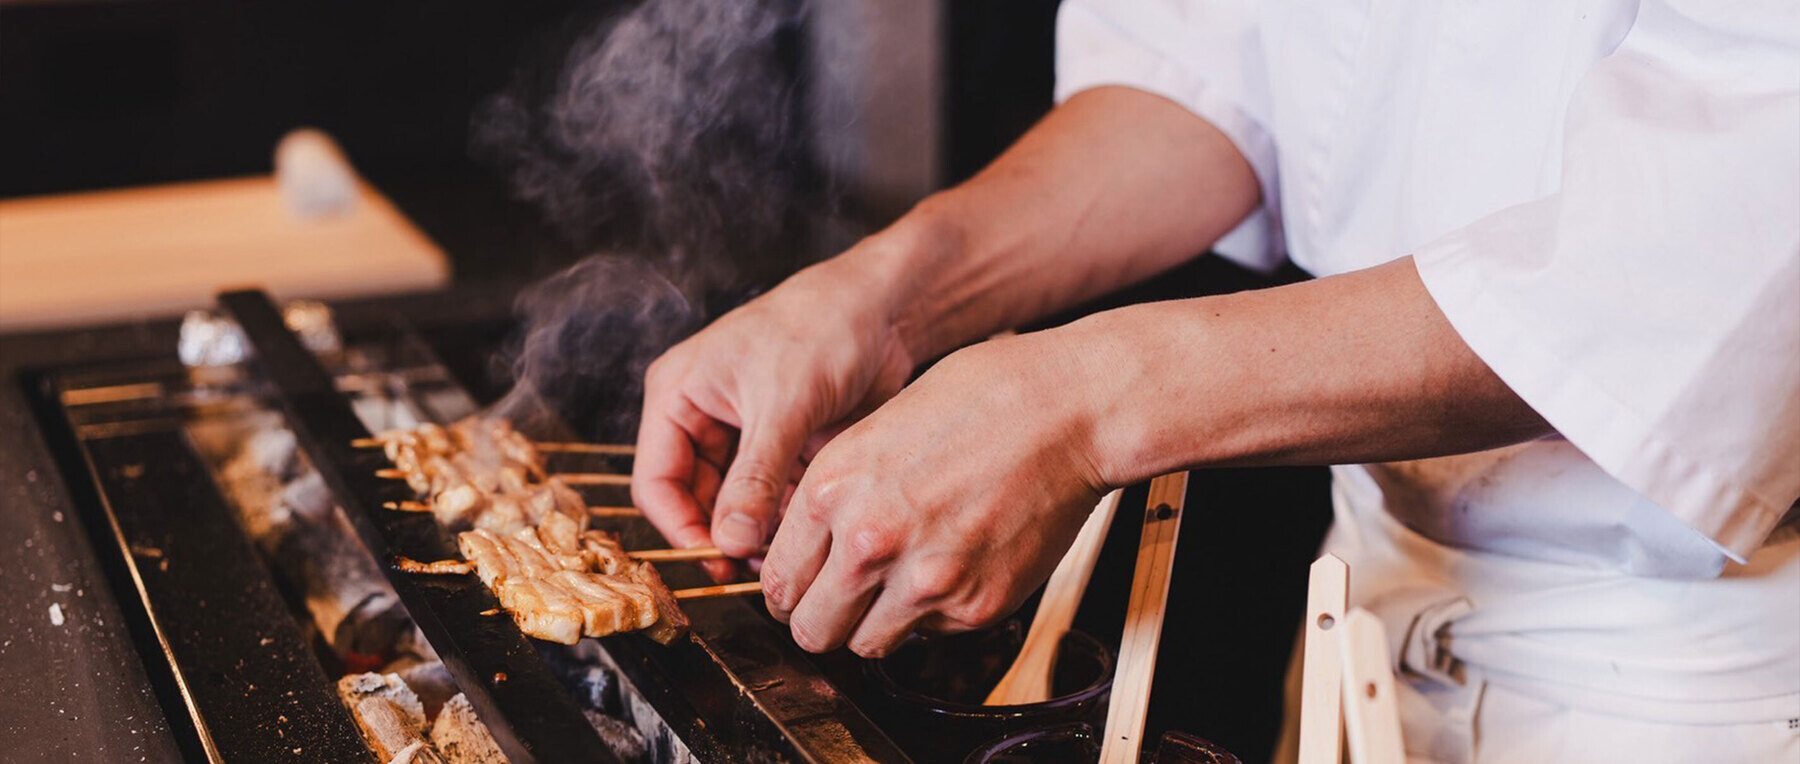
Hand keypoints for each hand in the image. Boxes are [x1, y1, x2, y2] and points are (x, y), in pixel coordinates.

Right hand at [631, 249, 916, 565]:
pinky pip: (771, 500)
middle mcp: (702, 418)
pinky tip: (807, 535)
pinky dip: (784, 522)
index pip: (656, 482)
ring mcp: (744, 437)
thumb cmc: (822, 327)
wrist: (886, 310)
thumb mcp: (783, 404)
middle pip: (693, 501)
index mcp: (677, 395)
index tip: (716, 560)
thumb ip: (754, 476)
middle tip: (753, 572)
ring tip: (784, 557)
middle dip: (720, 536)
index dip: (680, 528)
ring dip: (755, 535)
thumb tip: (730, 542)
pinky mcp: (784, 450)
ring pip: (734, 507)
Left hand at [761, 331, 1109, 657]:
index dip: (789, 590)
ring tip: (902, 586)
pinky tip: (955, 565)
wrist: (1069, 410)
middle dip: (822, 620)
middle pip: (811, 630)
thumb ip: (838, 493)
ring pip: (865, 646)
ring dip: (876, 625)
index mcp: (833, 489)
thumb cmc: (984, 398)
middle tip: (842, 605)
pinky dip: (936, 614)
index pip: (777, 580)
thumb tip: (813, 542)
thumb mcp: (878, 428)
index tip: (804, 589)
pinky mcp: (974, 605)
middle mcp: (869, 541)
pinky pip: (930, 636)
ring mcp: (923, 580)